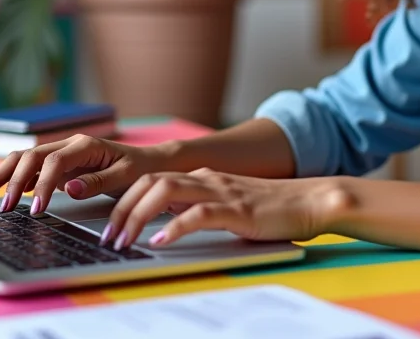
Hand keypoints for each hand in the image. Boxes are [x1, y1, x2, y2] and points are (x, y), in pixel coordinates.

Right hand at [0, 135, 173, 214]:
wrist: (148, 162)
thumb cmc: (139, 169)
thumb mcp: (126, 177)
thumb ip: (98, 183)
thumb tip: (69, 188)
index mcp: (85, 145)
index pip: (53, 161)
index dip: (40, 184)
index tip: (35, 209)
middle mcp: (68, 144)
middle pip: (28, 155)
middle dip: (9, 180)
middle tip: (0, 208)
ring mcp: (60, 152)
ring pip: (22, 158)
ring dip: (0, 176)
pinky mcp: (56, 163)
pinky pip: (28, 167)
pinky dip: (10, 179)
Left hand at [102, 168, 343, 249]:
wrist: (311, 201)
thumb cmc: (272, 208)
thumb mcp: (227, 205)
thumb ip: (199, 206)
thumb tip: (166, 219)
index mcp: (202, 176)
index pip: (150, 180)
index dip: (124, 201)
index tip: (109, 226)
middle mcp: (207, 178)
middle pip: (149, 182)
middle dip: (122, 209)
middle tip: (108, 237)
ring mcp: (221, 191)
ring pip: (165, 190)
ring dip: (138, 216)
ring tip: (124, 240)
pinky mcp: (237, 209)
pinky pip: (197, 213)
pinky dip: (174, 227)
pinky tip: (161, 242)